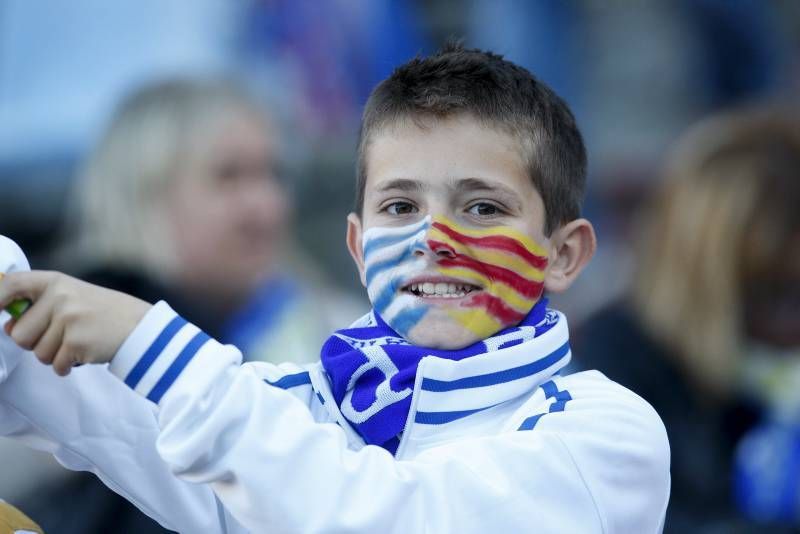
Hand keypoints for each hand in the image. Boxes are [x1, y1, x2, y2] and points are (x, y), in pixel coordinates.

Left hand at [0, 271, 150, 374]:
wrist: (140, 326)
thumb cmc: (102, 312)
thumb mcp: (71, 296)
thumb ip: (39, 306)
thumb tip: (7, 326)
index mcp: (54, 281)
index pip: (11, 286)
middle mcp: (59, 297)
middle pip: (18, 334)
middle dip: (35, 343)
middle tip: (61, 336)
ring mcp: (68, 319)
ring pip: (38, 353)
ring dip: (55, 355)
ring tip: (78, 341)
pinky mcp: (77, 342)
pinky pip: (56, 365)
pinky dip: (68, 365)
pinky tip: (85, 352)